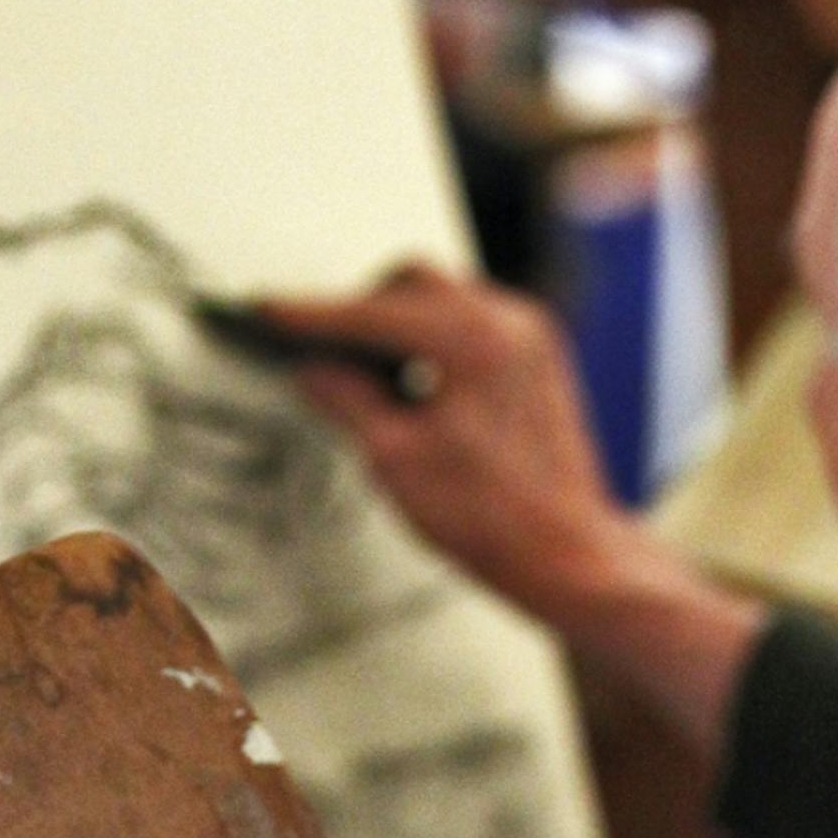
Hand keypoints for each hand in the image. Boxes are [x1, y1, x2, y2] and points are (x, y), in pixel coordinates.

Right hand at [262, 265, 636, 619]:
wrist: (567, 553)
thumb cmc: (494, 519)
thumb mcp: (395, 461)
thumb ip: (347, 401)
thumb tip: (313, 370)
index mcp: (472, 339)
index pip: (372, 312)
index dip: (313, 315)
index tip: (270, 310)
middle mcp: (508, 322)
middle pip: (413, 284)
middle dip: (362, 312)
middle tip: (322, 351)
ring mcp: (530, 336)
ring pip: (444, 300)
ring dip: (400, 327)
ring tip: (370, 379)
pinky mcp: (539, 359)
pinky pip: (474, 326)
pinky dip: (435, 343)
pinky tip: (416, 387)